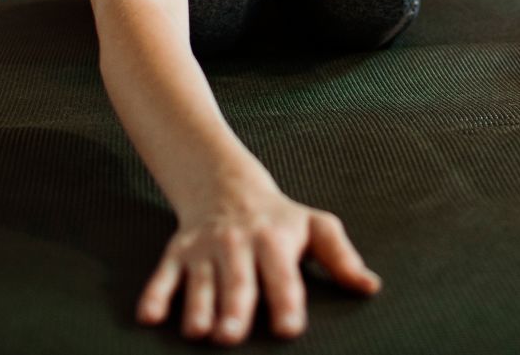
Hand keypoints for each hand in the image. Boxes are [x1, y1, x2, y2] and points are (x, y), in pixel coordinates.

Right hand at [137, 189, 379, 345]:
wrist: (227, 184)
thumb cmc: (280, 217)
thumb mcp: (317, 228)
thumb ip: (342, 258)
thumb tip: (370, 287)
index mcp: (276, 242)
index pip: (283, 276)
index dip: (287, 302)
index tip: (289, 328)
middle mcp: (239, 245)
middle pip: (237, 281)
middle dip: (235, 308)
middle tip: (232, 336)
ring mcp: (205, 250)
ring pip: (200, 282)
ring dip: (198, 306)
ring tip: (199, 332)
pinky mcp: (177, 253)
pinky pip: (163, 275)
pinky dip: (154, 295)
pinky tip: (149, 317)